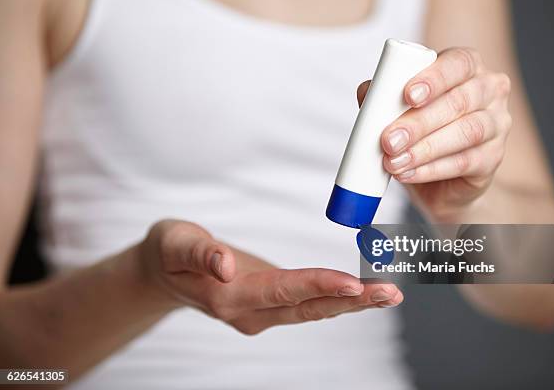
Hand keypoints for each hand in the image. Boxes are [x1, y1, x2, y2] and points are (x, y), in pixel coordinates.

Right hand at [138, 220, 402, 334]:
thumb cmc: (169, 252)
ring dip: (352, 303)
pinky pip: (308, 303)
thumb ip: (200, 253)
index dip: (318, 287)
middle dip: (352, 301)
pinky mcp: (269, 304)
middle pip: (308, 308)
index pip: (282, 292)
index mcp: (229, 297)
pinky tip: (362, 292)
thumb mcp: (175, 242)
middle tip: (391, 293)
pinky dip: (337, 297)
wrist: (163, 272)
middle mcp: (251, 312)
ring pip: (313, 309)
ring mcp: (262, 312)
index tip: (354, 284)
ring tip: (388, 293)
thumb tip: (225, 264)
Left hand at [358, 47, 511, 220]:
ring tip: (393, 162)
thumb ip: (383, 96)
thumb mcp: (398, 110)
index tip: (408, 95)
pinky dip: (431, 169)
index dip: (434, 78)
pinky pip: (465, 162)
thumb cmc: (420, 132)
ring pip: (466, 132)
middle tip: (388, 140)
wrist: (441, 181)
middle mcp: (489, 90)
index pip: (458, 63)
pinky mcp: (494, 157)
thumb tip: (366, 91)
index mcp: (466, 67)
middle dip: (418, 122)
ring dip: (424, 149)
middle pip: (459, 101)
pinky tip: (407, 174)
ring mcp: (497, 124)